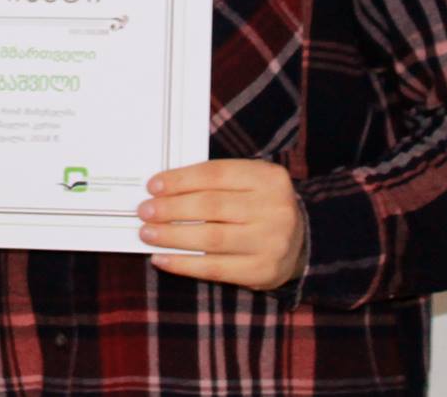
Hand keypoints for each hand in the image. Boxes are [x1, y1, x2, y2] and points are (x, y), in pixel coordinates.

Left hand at [137, 158, 304, 289]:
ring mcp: (271, 242)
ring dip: (172, 236)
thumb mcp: (247, 182)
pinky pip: (216, 269)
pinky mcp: (263, 271)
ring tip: (147, 233)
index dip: (180, 180)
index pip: (215, 174)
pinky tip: (162, 259)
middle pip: (211, 206)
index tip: (152, 186)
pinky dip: (184, 264)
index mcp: (268, 178)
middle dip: (171, 209)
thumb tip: (161, 189)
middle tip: (144, 210)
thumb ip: (212, 182)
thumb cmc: (259, 205)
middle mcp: (274, 209)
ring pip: (211, 238)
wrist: (302, 241)